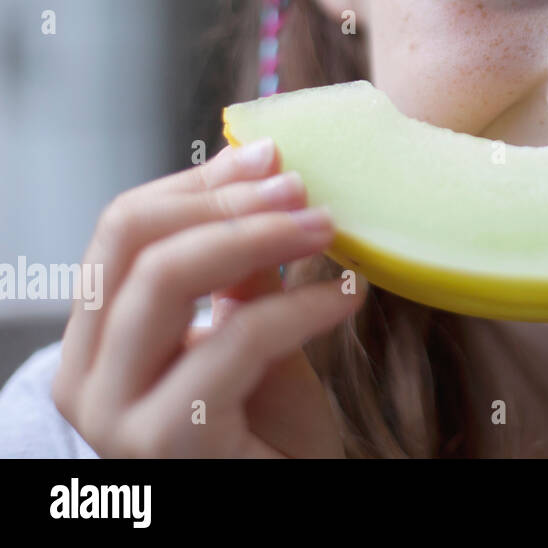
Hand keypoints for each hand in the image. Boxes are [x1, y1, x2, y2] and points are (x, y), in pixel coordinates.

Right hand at [52, 141, 361, 456]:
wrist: (296, 505)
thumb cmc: (272, 434)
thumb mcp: (252, 335)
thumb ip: (240, 272)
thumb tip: (259, 180)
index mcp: (97, 344)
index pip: (121, 232)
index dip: (197, 184)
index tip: (269, 156)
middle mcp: (85, 379)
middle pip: (132, 241)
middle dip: (225, 200)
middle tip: (302, 185)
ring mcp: (115, 415)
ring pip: (166, 277)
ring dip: (259, 235)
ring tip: (328, 227)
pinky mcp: (167, 443)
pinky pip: (235, 338)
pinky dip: (302, 306)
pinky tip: (350, 296)